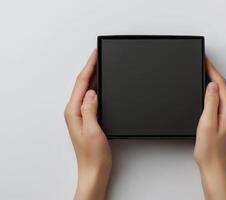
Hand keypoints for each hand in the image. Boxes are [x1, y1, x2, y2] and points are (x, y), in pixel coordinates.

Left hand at [64, 49, 111, 199]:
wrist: (94, 170)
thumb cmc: (93, 155)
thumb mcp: (93, 130)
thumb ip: (90, 109)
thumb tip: (92, 92)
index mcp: (74, 112)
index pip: (81, 84)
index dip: (89, 67)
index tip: (95, 55)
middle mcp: (74, 112)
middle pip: (82, 84)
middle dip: (90, 68)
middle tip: (98, 56)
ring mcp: (80, 115)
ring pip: (86, 90)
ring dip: (92, 77)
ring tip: (99, 66)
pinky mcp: (87, 119)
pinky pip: (90, 98)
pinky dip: (95, 88)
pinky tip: (100, 85)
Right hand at [194, 58, 225, 199]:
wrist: (214, 169)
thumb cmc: (209, 151)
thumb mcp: (206, 124)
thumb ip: (210, 103)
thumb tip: (212, 86)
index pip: (221, 86)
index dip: (213, 71)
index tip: (205, 61)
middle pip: (224, 90)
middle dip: (213, 76)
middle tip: (204, 66)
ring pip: (223, 97)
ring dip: (214, 86)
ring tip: (205, 77)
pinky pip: (223, 105)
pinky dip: (216, 97)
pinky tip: (210, 96)